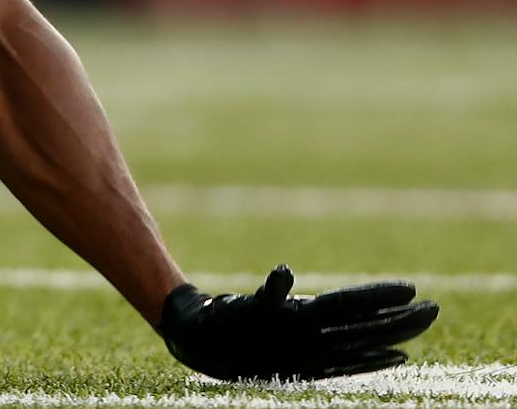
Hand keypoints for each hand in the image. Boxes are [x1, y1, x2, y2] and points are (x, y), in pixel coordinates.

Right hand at [159, 265, 437, 381]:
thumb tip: (285, 272)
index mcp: (298, 322)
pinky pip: (351, 365)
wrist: (204, 349)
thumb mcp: (238, 306)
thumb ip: (268, 292)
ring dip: (395, 336)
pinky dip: (375, 361)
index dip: (379, 298)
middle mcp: (312, 342)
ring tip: (423, 325)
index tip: (411, 289)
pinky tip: (397, 357)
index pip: (348, 307)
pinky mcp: (310, 367)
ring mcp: (313, 356)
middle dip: (401, 320)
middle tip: (434, 309)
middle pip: (366, 329)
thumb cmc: (220, 321)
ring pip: (364, 346)